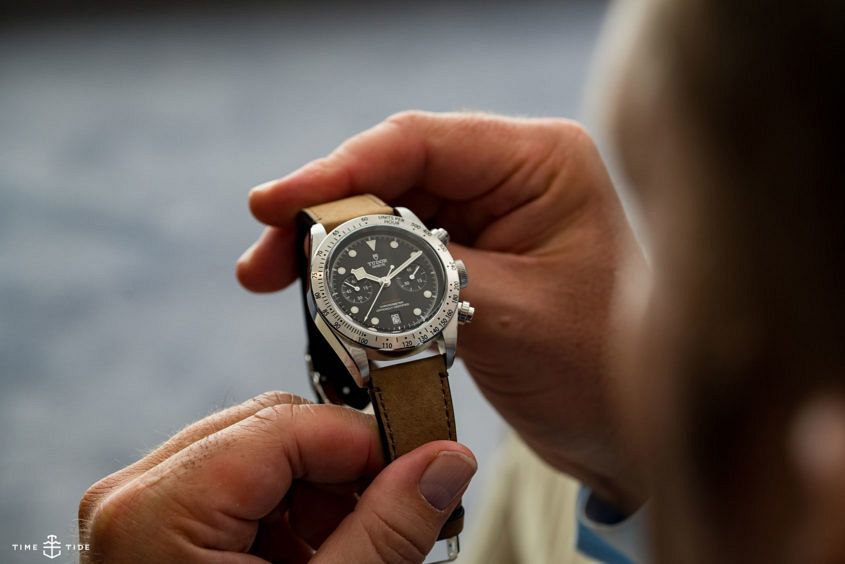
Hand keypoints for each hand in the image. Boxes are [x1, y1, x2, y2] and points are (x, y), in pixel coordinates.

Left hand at [78, 392, 475, 562]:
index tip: (423, 469)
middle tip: (394, 512)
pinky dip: (285, 513)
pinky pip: (234, 482)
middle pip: (272, 428)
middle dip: (344, 469)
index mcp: (158, 510)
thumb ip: (386, 529)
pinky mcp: (150, 522)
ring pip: (258, 450)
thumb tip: (447, 462)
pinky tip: (306, 558)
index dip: (368, 442)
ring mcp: (136, 507)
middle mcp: (133, 494)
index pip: (288, 423)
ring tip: (345, 550)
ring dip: (318, 493)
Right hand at [237, 111, 644, 509]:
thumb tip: (335, 252)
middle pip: (391, 175)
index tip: (272, 205)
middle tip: (262, 262)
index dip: (338, 170)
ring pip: (384, 214)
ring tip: (270, 279)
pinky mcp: (470, 256)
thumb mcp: (509, 316)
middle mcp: (510, 175)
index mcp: (540, 160)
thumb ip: (421, 275)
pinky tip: (320, 297)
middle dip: (323, 217)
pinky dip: (357, 276)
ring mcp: (488, 215)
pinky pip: (397, 253)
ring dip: (330, 249)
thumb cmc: (600, 370)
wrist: (632, 430)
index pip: (420, 142)